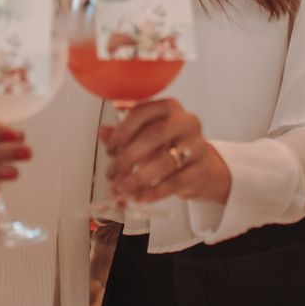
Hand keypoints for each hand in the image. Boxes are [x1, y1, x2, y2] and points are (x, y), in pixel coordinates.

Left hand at [102, 98, 230, 204]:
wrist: (199, 168)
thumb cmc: (168, 147)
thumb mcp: (144, 137)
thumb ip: (123, 135)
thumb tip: (102, 132)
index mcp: (169, 107)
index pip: (142, 112)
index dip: (122, 132)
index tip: (109, 150)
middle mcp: (186, 122)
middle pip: (153, 136)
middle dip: (127, 157)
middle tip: (111, 174)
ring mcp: (197, 145)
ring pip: (164, 162)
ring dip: (137, 178)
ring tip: (121, 191)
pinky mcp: (201, 170)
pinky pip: (174, 182)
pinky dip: (154, 192)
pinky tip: (139, 198)